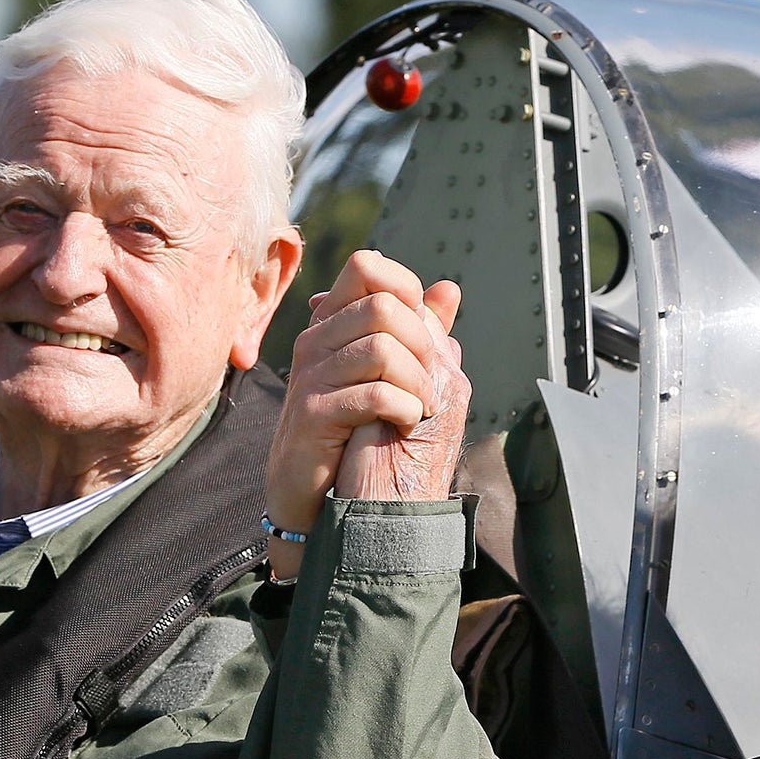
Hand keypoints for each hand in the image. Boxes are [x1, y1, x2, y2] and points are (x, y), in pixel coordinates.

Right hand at [265, 252, 464, 574]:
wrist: (313, 492)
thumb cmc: (355, 428)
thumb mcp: (389, 373)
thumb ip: (418, 330)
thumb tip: (449, 288)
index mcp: (332, 322)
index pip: (367, 266)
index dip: (405, 288)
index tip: (422, 330)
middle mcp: (315, 340)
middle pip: (383, 307)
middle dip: (422, 344)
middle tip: (429, 381)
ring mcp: (310, 375)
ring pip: (382, 348)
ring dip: (418, 382)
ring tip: (422, 407)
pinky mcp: (313, 413)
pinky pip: (374, 393)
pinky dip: (404, 407)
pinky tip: (405, 422)